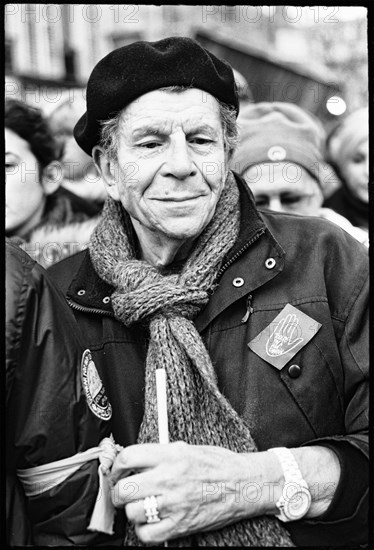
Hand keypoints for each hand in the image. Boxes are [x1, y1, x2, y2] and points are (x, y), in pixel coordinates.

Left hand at [109, 442, 266, 543]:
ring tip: (141, 507)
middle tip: (122, 492)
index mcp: (171, 455)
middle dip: (118, 492)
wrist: (244, 484)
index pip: (128, 457)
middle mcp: (169, 478)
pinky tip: (151, 522)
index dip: (116, 466)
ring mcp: (174, 504)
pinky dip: (144, 531)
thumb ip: (160, 453)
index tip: (117, 472)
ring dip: (133, 511)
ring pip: (132, 513)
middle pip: (124, 489)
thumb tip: (136, 460)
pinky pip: (147, 535)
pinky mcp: (180, 525)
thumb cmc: (219, 464)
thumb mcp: (187, 448)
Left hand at [266, 313, 302, 356]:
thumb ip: (296, 342)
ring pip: (283, 325)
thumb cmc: (282, 350)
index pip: (292, 329)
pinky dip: (280, 323)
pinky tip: (282, 319)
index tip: (296, 319)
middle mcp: (283, 335)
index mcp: (288, 338)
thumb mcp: (290, 347)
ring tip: (289, 315)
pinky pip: (278, 327)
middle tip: (293, 315)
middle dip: (291, 320)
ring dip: (286, 320)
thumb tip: (302, 339)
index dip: (294, 323)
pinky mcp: (274, 333)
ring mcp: (279, 333)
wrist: (273, 352)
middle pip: (288, 326)